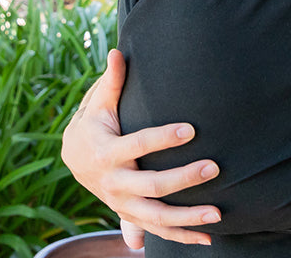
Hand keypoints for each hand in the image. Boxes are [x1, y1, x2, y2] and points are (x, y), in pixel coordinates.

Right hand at [62, 48, 221, 246]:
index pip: (138, 145)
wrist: (73, 159)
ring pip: (157, 217)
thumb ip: (112, 80)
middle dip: (184, 178)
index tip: (190, 129)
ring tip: (218, 214)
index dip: (163, 138)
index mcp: (107, 153)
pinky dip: (182, 237)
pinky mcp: (131, 214)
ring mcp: (123, 203)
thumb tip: (118, 51)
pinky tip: (208, 240)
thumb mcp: (98, 103)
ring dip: (188, 217)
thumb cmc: (93, 123)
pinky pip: (158, 231)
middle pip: (152, 186)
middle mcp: (115, 183)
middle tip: (214, 167)